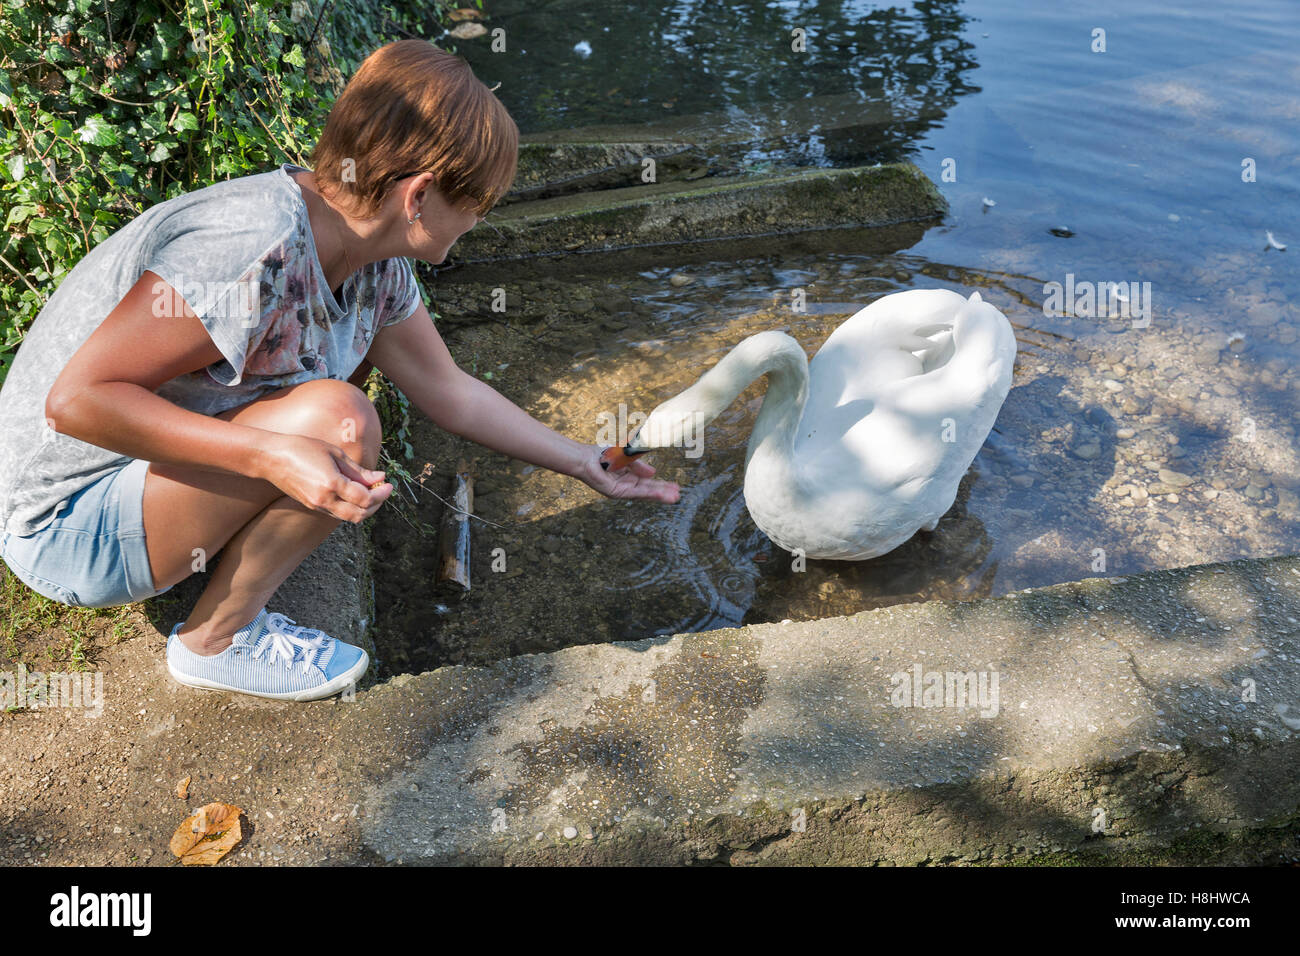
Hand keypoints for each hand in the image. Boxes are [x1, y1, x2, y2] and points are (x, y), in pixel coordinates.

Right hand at [261, 433, 391, 522]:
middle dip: (376, 505)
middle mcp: (325, 500)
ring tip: (371, 491)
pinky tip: (355, 493)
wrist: (271, 457)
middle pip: (360, 515)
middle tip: (383, 491)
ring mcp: (317, 505)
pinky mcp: (313, 506)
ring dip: (365, 509)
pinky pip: (338, 513)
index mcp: (332, 484)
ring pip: (349, 517)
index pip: (365, 499)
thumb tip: (379, 478)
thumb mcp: (334, 453)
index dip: (382, 494)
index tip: (389, 484)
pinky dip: (351, 507)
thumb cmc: (302, 448)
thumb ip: (358, 470)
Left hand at [574, 444, 680, 502]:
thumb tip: (654, 473)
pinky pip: (635, 492)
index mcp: (629, 477)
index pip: (648, 482)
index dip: (661, 485)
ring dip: (659, 496)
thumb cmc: (602, 455)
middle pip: (648, 490)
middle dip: (663, 493)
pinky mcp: (616, 493)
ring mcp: (621, 490)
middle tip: (678, 496)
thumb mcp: (627, 459)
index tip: (675, 487)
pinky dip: (649, 493)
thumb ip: (639, 467)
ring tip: (674, 498)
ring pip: (644, 493)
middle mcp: (626, 485)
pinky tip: (660, 494)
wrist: (586, 457)